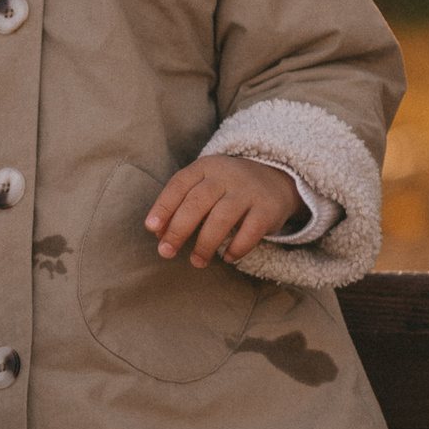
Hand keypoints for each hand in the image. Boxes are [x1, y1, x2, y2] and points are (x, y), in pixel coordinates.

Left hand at [145, 153, 301, 268]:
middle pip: (197, 202)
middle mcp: (226, 176)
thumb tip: (158, 233)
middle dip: (178, 230)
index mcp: (205, 167)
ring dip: (205, 244)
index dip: (163, 207)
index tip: (152, 229)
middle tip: (166, 252)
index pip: (179, 184)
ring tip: (196, 261)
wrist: (276, 179)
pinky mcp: (268, 208)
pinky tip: (227, 257)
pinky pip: (251, 231)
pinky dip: (237, 247)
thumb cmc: (227, 189)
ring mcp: (249, 191)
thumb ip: (180, 205)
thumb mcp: (203, 187)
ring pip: (222, 217)